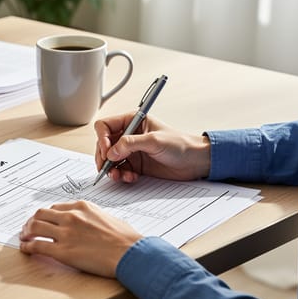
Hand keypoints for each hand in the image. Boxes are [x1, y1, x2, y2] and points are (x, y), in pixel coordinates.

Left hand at [19, 201, 142, 277]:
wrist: (130, 253)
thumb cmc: (126, 239)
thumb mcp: (108, 218)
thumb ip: (93, 218)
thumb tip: (89, 224)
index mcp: (83, 206)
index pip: (57, 207)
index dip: (47, 214)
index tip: (44, 219)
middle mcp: (71, 216)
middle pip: (41, 214)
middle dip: (32, 220)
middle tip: (28, 227)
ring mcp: (65, 233)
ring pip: (35, 226)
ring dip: (26, 231)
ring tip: (24, 237)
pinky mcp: (62, 251)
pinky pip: (37, 245)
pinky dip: (28, 246)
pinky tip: (25, 248)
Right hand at [94, 114, 210, 182]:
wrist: (195, 162)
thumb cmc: (180, 144)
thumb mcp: (154, 141)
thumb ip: (130, 144)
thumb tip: (111, 151)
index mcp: (132, 121)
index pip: (106, 126)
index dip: (102, 138)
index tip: (107, 150)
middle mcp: (129, 135)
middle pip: (104, 144)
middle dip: (104, 156)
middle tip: (108, 167)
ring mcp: (132, 151)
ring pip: (110, 159)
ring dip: (111, 168)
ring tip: (118, 175)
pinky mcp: (136, 165)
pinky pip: (120, 170)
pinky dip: (121, 175)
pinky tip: (130, 177)